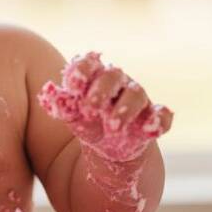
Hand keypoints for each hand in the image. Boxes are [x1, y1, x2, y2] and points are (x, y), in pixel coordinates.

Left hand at [38, 52, 172, 161]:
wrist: (112, 149)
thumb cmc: (89, 124)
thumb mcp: (74, 118)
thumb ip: (63, 106)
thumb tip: (48, 96)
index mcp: (95, 77)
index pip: (90, 63)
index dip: (82, 69)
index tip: (74, 84)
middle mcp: (118, 83)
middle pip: (113, 75)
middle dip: (101, 90)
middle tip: (90, 108)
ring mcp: (138, 100)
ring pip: (136, 94)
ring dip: (124, 109)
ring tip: (112, 127)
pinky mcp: (154, 118)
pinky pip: (163, 114)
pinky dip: (158, 120)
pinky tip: (149, 130)